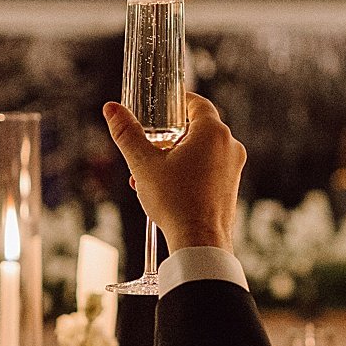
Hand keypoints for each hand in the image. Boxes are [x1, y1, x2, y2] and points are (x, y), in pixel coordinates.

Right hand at [104, 92, 246, 251]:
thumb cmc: (174, 202)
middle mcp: (229, 145)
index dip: (177, 103)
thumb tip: (111, 108)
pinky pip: (208, 169)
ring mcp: (234, 167)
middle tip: (147, 149)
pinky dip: (188, 172)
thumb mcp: (143, 163)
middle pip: (196, 129)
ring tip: (148, 176)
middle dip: (168, 138)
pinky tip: (165, 189)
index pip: (196, 103)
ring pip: (200, 151)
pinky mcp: (231, 186)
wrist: (199, 242)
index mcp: (212, 132)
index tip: (162, 108)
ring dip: (174, 158)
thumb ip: (127, 132)